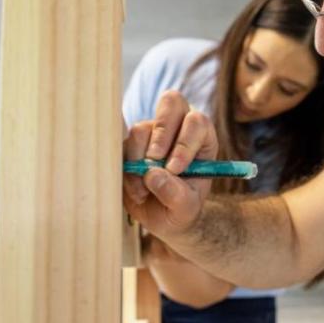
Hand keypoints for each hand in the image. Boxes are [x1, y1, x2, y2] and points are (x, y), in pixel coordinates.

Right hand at [122, 89, 217, 241]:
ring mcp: (152, 133)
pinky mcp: (130, 145)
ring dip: (139, 161)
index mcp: (201, 139)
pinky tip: (136, 191)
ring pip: (141, 129)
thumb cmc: (181, 210)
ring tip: (145, 192)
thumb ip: (176, 193)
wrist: (162, 220)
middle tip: (154, 160)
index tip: (174, 169)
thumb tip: (152, 175)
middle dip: (162, 130)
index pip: (197, 122)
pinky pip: (122, 146)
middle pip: (171, 102)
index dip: (184, 142)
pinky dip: (126, 170)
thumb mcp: (186, 209)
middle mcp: (178, 128)